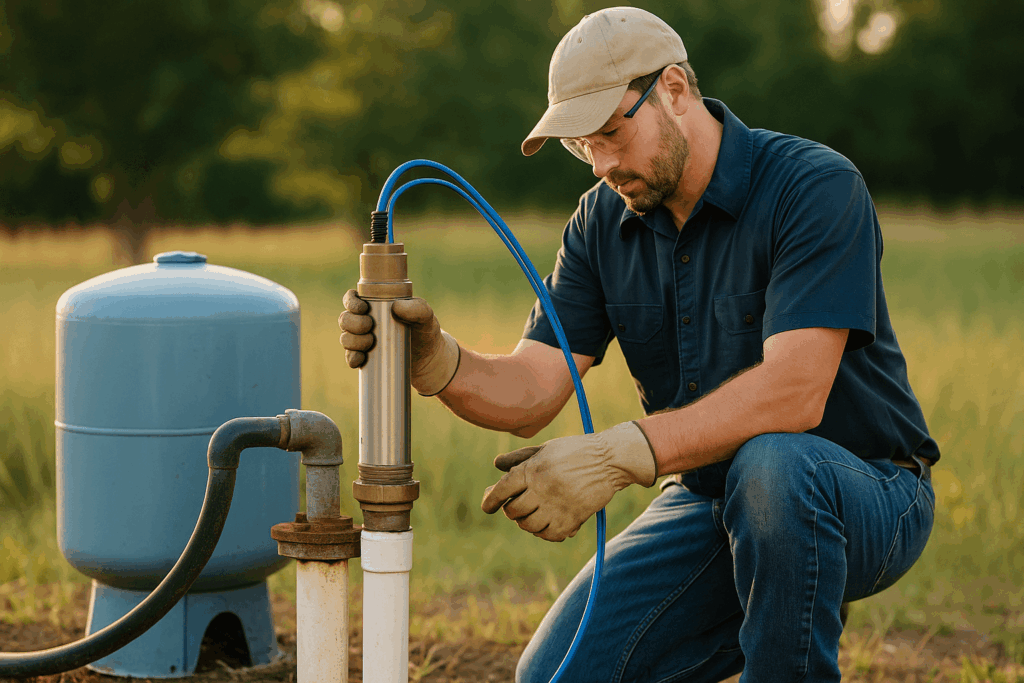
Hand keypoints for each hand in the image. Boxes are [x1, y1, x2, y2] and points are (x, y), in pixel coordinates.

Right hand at [339, 289, 460, 395]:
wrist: (430, 361)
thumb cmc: (426, 332)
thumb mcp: (426, 317)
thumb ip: (418, 308)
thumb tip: (396, 307)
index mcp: (375, 305)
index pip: (352, 298)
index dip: (351, 302)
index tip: (364, 309)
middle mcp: (365, 321)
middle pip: (344, 319)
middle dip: (353, 324)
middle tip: (370, 328)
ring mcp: (363, 341)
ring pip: (345, 338)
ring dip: (353, 341)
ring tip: (371, 343)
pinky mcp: (365, 359)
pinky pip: (350, 358)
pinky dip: (352, 358)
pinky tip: (361, 359)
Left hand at [480, 422, 656, 541]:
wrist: (610, 460)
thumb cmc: (575, 451)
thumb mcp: (546, 449)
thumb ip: (520, 458)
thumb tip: (496, 464)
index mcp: (533, 469)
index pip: (502, 489)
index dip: (491, 499)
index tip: (487, 507)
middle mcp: (542, 489)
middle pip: (513, 510)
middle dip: (511, 510)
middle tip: (517, 506)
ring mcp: (557, 506)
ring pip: (529, 525)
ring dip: (527, 522)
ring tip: (533, 514)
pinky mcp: (572, 519)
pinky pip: (549, 535)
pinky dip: (545, 531)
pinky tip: (548, 523)